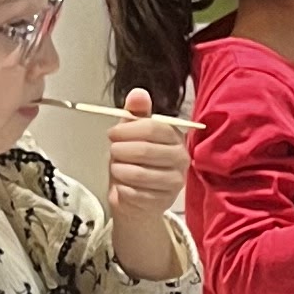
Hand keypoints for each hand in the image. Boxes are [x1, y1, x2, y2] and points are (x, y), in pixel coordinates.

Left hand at [101, 89, 191, 219]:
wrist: (136, 199)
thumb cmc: (135, 163)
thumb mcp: (132, 135)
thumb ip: (136, 114)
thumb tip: (138, 92)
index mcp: (175, 137)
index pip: (153, 128)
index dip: (128, 129)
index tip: (112, 134)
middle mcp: (180, 158)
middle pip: (146, 150)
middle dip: (121, 151)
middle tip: (113, 153)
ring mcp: (175, 181)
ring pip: (139, 173)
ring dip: (120, 170)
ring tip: (117, 169)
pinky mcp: (164, 201)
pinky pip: (136, 193)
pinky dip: (123, 189)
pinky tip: (123, 186)